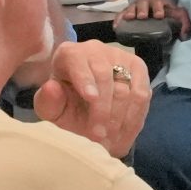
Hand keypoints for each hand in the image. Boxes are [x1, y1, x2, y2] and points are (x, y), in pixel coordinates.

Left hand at [31, 41, 151, 158]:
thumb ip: (47, 101)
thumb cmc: (65, 104)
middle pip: (105, 77)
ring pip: (127, 88)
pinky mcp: (139, 70)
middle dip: (103, 110)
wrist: (84, 107)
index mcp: (69, 54)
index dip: (86, 81)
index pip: (78, 63)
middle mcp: (96, 50)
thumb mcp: (50, 107)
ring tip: (111, 139)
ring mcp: (120, 57)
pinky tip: (125, 133)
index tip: (91, 99)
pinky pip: (143, 94)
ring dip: (121, 117)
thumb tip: (51, 88)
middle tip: (98, 135)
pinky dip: (134, 117)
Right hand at [122, 0, 190, 39]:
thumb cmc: (168, 14)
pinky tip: (116, 26)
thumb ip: (185, 23)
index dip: (158, 6)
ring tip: (129, 18)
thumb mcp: (178, 16)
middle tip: (143, 16)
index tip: (159, 16)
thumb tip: (185, 34)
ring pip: (131, 6)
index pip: (158, 0)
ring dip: (130, 11)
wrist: (157, 13)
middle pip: (142, 1)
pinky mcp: (127, 13)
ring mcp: (135, 6)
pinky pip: (120, 14)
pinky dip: (118, 19)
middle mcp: (145, 1)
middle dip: (143, 8)